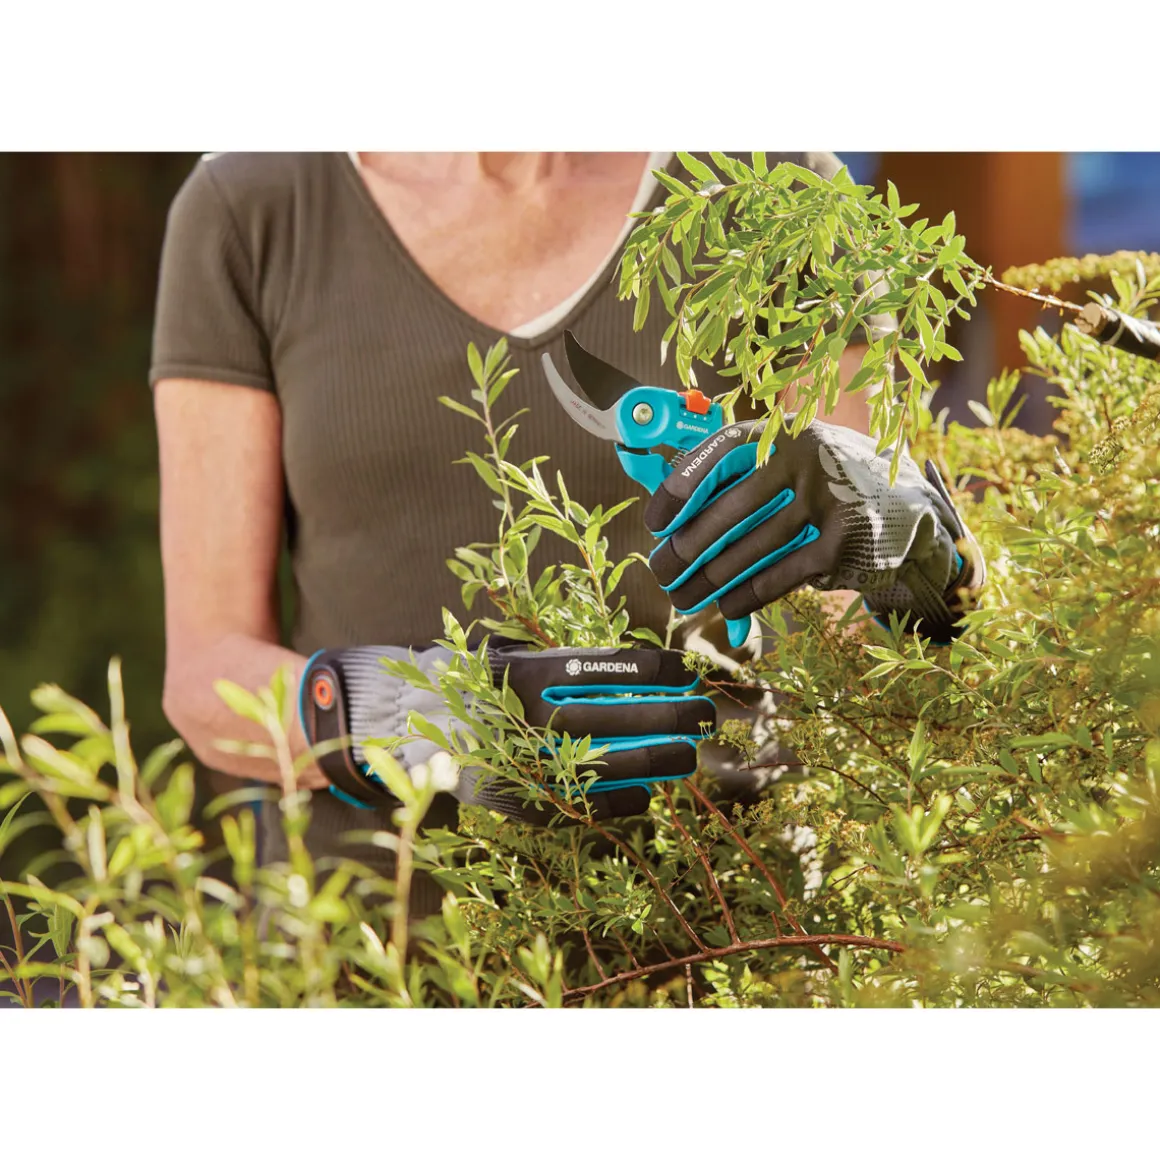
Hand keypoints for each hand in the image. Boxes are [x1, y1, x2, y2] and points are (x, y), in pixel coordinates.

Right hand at [299, 643, 715, 820]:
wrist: (400, 732)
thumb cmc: (469, 688)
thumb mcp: (508, 658)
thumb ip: (561, 663)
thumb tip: (639, 666)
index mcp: (531, 672)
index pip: (614, 666)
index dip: (662, 667)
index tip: (692, 668)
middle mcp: (532, 716)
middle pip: (625, 714)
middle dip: (677, 715)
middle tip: (709, 714)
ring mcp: (527, 762)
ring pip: (614, 762)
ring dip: (663, 760)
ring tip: (692, 756)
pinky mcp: (521, 803)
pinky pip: (586, 807)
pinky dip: (625, 802)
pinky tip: (649, 795)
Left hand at [643, 417, 983, 642]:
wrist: (912, 510)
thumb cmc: (832, 486)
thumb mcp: (798, 463)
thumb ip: (746, 474)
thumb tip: (673, 508)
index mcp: (789, 431)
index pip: (722, 449)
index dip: (682, 485)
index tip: (655, 520)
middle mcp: (810, 458)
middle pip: (730, 509)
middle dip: (687, 547)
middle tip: (662, 569)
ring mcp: (830, 501)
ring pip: (750, 549)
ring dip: (709, 578)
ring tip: (683, 595)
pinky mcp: (845, 545)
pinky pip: (779, 576)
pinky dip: (747, 595)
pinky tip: (725, 605)